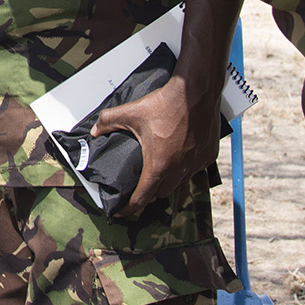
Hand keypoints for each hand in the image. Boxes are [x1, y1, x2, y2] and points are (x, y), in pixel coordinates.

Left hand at [88, 76, 217, 214]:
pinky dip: (187, 170)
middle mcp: (179, 170)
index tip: (123, 212)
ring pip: (181, 185)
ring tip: (161, 179)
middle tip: (140, 188)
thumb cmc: (168, 103)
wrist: (196, 91)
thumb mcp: (132, 112)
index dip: (129, 208)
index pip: (142, 198)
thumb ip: (109, 121)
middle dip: (149, 193)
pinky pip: (196, 171)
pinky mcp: (208, 156)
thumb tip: (95, 130)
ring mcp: (196, 164)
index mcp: (159, 165)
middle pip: (161, 193)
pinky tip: (182, 162)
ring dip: (170, 184)